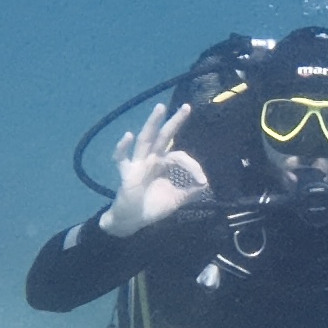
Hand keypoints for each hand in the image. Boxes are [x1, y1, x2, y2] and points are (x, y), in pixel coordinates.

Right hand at [99, 102, 209, 236]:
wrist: (132, 221)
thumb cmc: (153, 206)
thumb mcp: (177, 199)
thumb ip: (191, 191)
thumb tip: (205, 182)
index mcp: (163, 164)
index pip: (179, 155)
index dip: (192, 165)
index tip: (201, 180)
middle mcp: (151, 159)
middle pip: (163, 136)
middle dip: (174, 122)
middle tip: (186, 107)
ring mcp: (138, 164)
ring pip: (145, 140)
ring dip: (152, 123)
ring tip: (160, 108)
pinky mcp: (126, 173)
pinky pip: (121, 159)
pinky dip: (122, 147)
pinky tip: (128, 135)